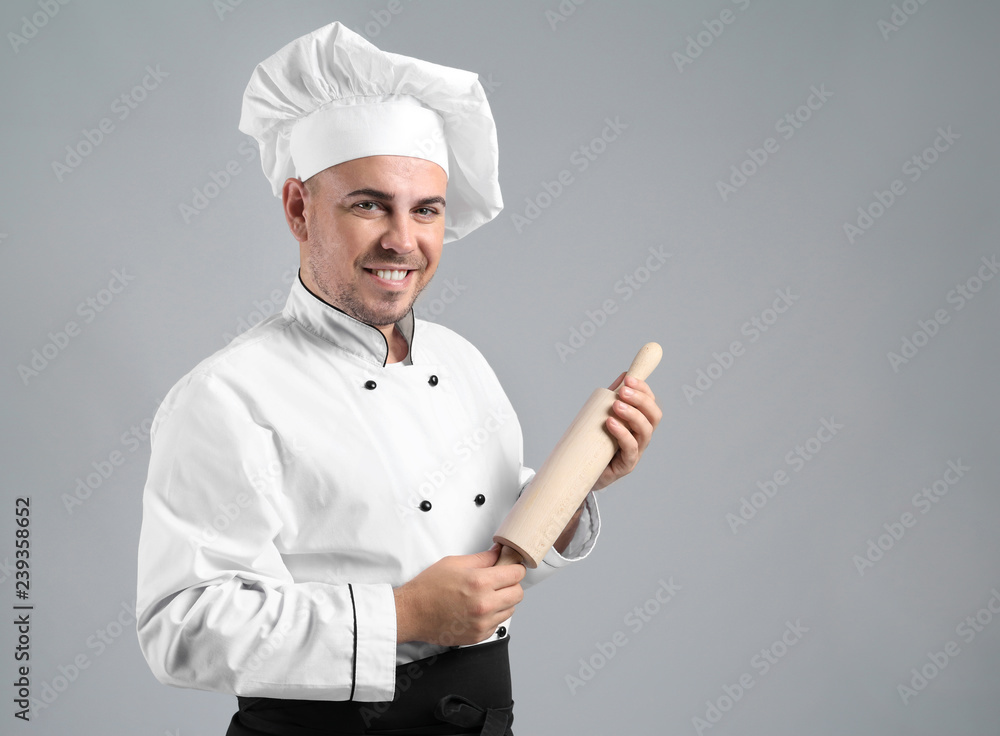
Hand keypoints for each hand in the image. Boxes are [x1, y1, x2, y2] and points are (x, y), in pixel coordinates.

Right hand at [393, 545, 524, 645]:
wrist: (412, 613)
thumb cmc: (429, 588)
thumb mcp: (454, 563)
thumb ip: (482, 558)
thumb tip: (499, 552)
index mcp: (480, 582)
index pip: (516, 574)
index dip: (514, 568)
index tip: (510, 567)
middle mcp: (484, 604)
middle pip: (518, 593)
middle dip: (511, 585)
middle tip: (499, 581)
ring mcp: (482, 623)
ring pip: (511, 610)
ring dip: (503, 601)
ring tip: (486, 596)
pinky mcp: (478, 636)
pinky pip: (498, 624)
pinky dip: (493, 616)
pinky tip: (478, 609)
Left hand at [592, 373, 660, 490]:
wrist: (581, 472)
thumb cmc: (595, 443)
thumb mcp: (602, 415)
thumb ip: (612, 397)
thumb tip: (624, 374)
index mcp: (639, 423)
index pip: (650, 404)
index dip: (644, 390)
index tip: (629, 379)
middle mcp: (641, 437)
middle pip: (653, 416)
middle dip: (640, 400)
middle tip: (623, 391)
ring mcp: (636, 452)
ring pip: (645, 431)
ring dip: (633, 414)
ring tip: (616, 405)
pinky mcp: (626, 465)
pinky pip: (631, 449)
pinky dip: (623, 434)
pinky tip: (611, 423)